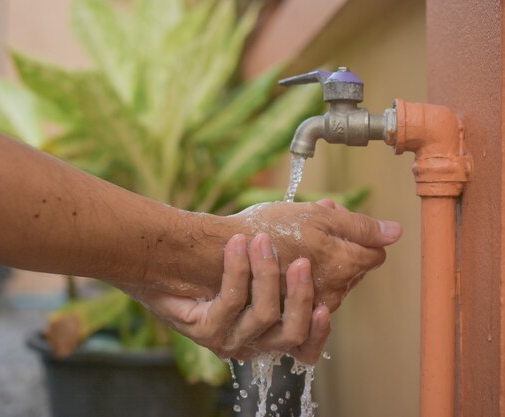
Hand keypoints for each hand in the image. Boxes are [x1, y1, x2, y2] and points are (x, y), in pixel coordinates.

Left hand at [129, 233, 329, 361]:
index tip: (324, 304)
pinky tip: (236, 244)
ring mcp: (227, 339)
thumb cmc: (216, 256)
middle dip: (299, 295)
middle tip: (302, 261)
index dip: (319, 332)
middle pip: (290, 334)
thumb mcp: (261, 249)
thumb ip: (296, 236)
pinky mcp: (204, 330)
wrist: (164, 263)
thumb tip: (331, 207)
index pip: (304, 349)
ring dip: (267, 275)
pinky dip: (237, 270)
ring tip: (261, 241)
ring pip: (263, 317)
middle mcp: (251, 342)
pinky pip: (230, 303)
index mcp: (268, 331)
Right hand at [229, 201, 401, 311]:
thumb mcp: (315, 216)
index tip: (333, 221)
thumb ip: (359, 225)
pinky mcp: (291, 317)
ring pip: (333, 288)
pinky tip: (291, 276)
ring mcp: (312, 307)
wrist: (219, 255)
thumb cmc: (264, 229)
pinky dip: (308, 293)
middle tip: (310, 229)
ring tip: (296, 247)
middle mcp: (334, 292)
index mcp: (344, 264)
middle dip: (341, 249)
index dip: (357, 233)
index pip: (375, 253)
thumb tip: (396, 231)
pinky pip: (312, 313)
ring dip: (322, 268)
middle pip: (355, 271)